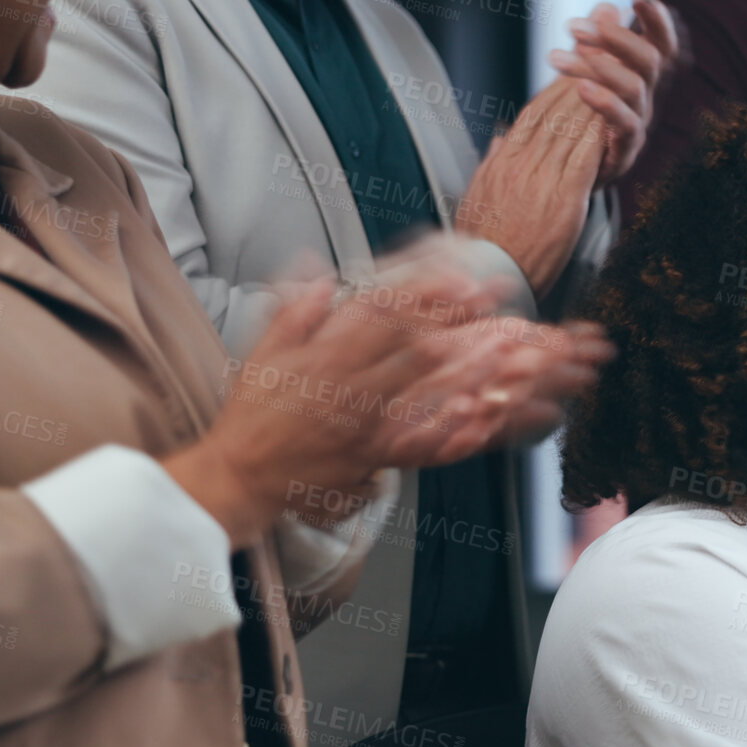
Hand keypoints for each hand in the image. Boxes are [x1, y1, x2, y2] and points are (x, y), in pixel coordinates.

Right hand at [167, 243, 615, 544]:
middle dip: (456, 319)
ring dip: (464, 365)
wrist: (241, 474)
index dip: (425, 293)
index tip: (458, 276)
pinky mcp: (372, 455)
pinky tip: (480, 414)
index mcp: (325, 356)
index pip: (381, 315)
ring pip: (421, 389)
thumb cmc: (253, 413)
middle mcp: (349, 387)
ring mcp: (364, 423)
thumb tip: (319, 272)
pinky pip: (416, 440)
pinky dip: (448, 426)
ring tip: (504, 346)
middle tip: (494, 297)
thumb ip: (295, 313)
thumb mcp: (264, 354)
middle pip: (411, 345)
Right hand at [455, 74, 609, 297]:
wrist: (488, 275)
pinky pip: (584, 157)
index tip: (569, 72)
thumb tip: (499, 138)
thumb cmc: (483, 243)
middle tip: (595, 61)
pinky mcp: (564, 199)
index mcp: (503, 161)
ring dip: (592, 101)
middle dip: (577, 84)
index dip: (553, 90)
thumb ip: (492, 163)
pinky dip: (598, 134)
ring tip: (608, 78)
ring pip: (570, 129)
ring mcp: (542, 180)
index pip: (531, 115)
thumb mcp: (478, 196)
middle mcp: (521, 164)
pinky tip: (611, 117)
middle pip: (553, 113)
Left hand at [546, 0, 678, 184]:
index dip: (655, 18)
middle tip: (572, 26)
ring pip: (635, 86)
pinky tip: (580, 86)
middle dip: (614, 37)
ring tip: (554, 56)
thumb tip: (607, 5)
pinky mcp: (625, 150)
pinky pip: (626, 122)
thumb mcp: (586, 77)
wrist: (564, 178)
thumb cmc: (577, 122)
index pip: (660, 43)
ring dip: (597, 65)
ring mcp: (638, 124)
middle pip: (650, 60)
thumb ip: (597, 43)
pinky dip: (605, 101)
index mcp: (640, 79)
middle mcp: (645, 100)